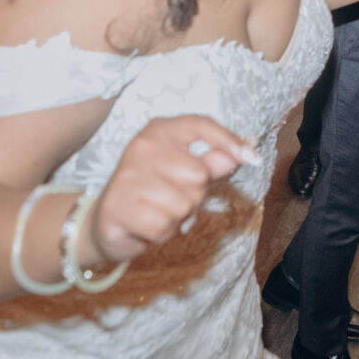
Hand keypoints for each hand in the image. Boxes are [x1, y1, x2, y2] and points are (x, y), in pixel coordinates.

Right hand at [84, 115, 253, 265]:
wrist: (107, 221)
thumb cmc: (154, 192)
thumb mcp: (185, 172)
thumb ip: (215, 161)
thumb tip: (249, 149)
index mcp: (160, 130)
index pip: (200, 124)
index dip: (228, 140)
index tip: (251, 158)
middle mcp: (142, 146)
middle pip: (198, 174)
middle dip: (193, 195)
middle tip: (171, 197)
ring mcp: (128, 174)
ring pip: (183, 204)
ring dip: (176, 217)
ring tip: (157, 210)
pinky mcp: (118, 204)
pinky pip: (163, 225)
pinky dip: (160, 233)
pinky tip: (145, 224)